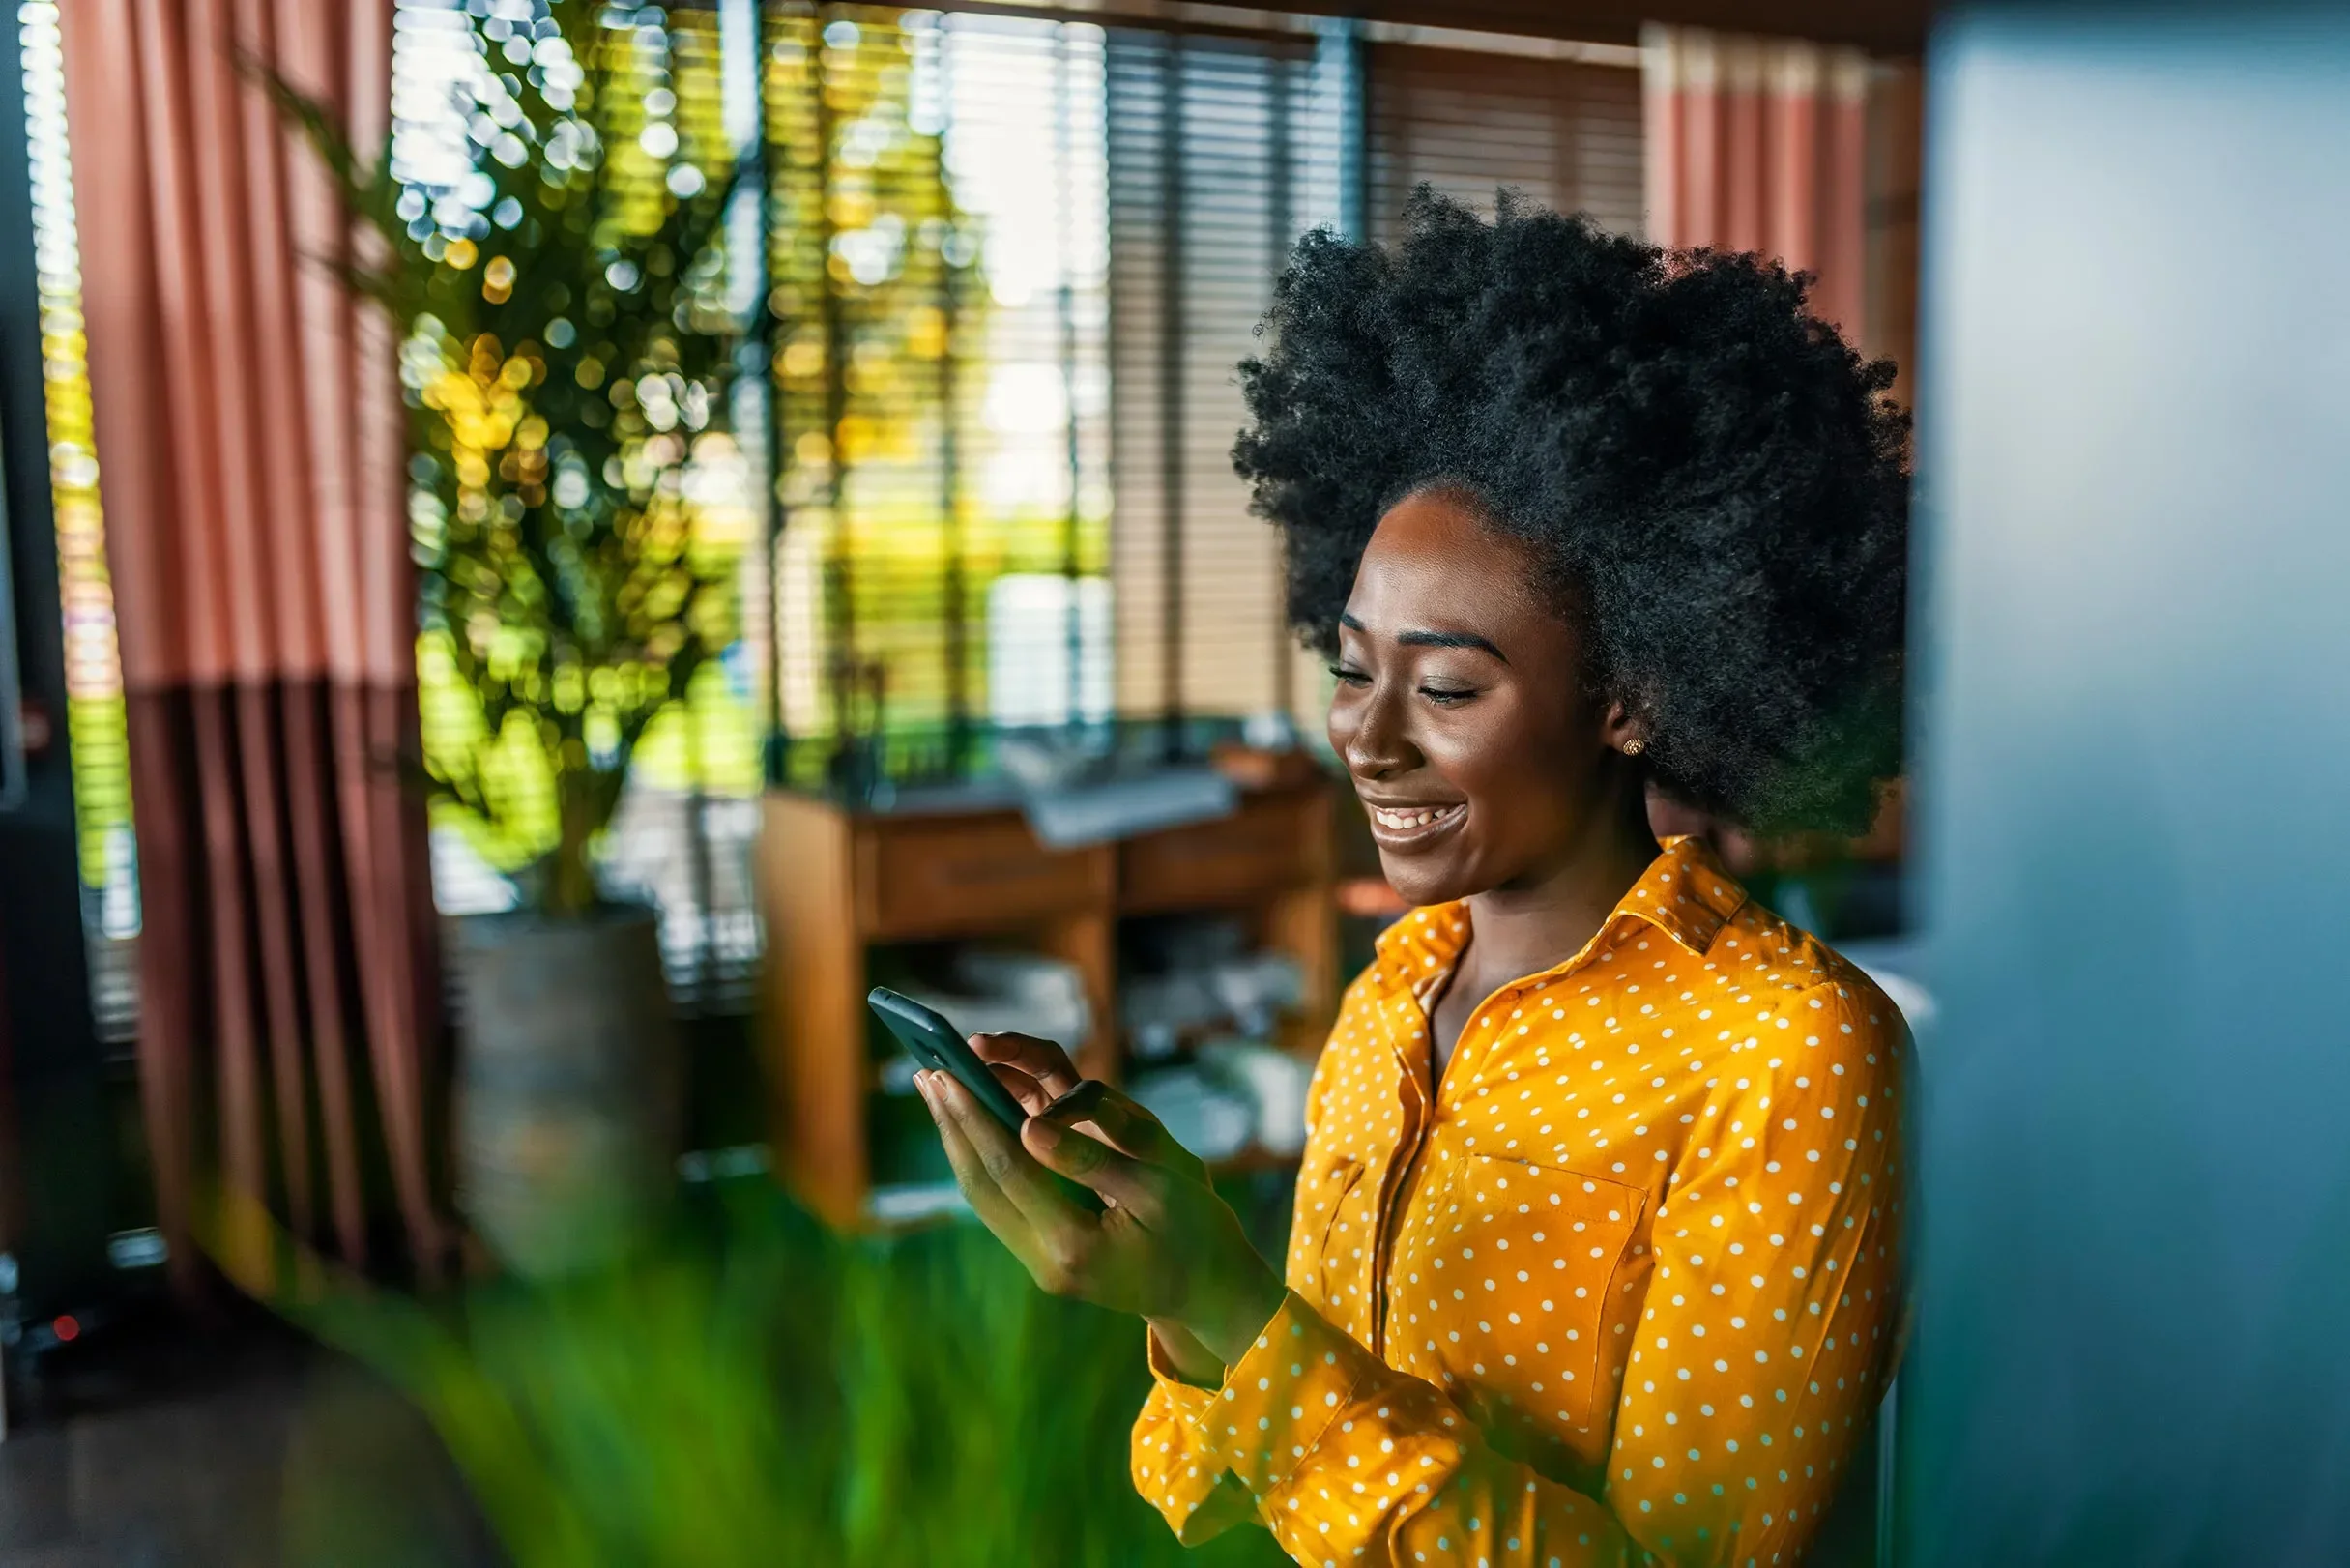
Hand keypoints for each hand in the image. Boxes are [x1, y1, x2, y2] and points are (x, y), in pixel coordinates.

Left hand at [917, 1035, 1285, 1369]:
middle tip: (926, 1069)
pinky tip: (971, 1126)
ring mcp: (1042, 1266)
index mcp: (1075, 1243)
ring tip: (936, 1090)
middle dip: (953, 1123)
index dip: (976, 1116)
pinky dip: (982, 1158)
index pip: (1009, 1169)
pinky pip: (1000, 1202)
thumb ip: (1092, 1155)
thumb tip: (1029, 1125)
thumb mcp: (1160, 1185)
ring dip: (959, 1140)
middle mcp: (1047, 1261)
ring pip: (983, 1196)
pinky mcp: (1045, 1259)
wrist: (1211, 1294)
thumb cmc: (1198, 1230)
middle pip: (982, 1183)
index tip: (948, 1073)